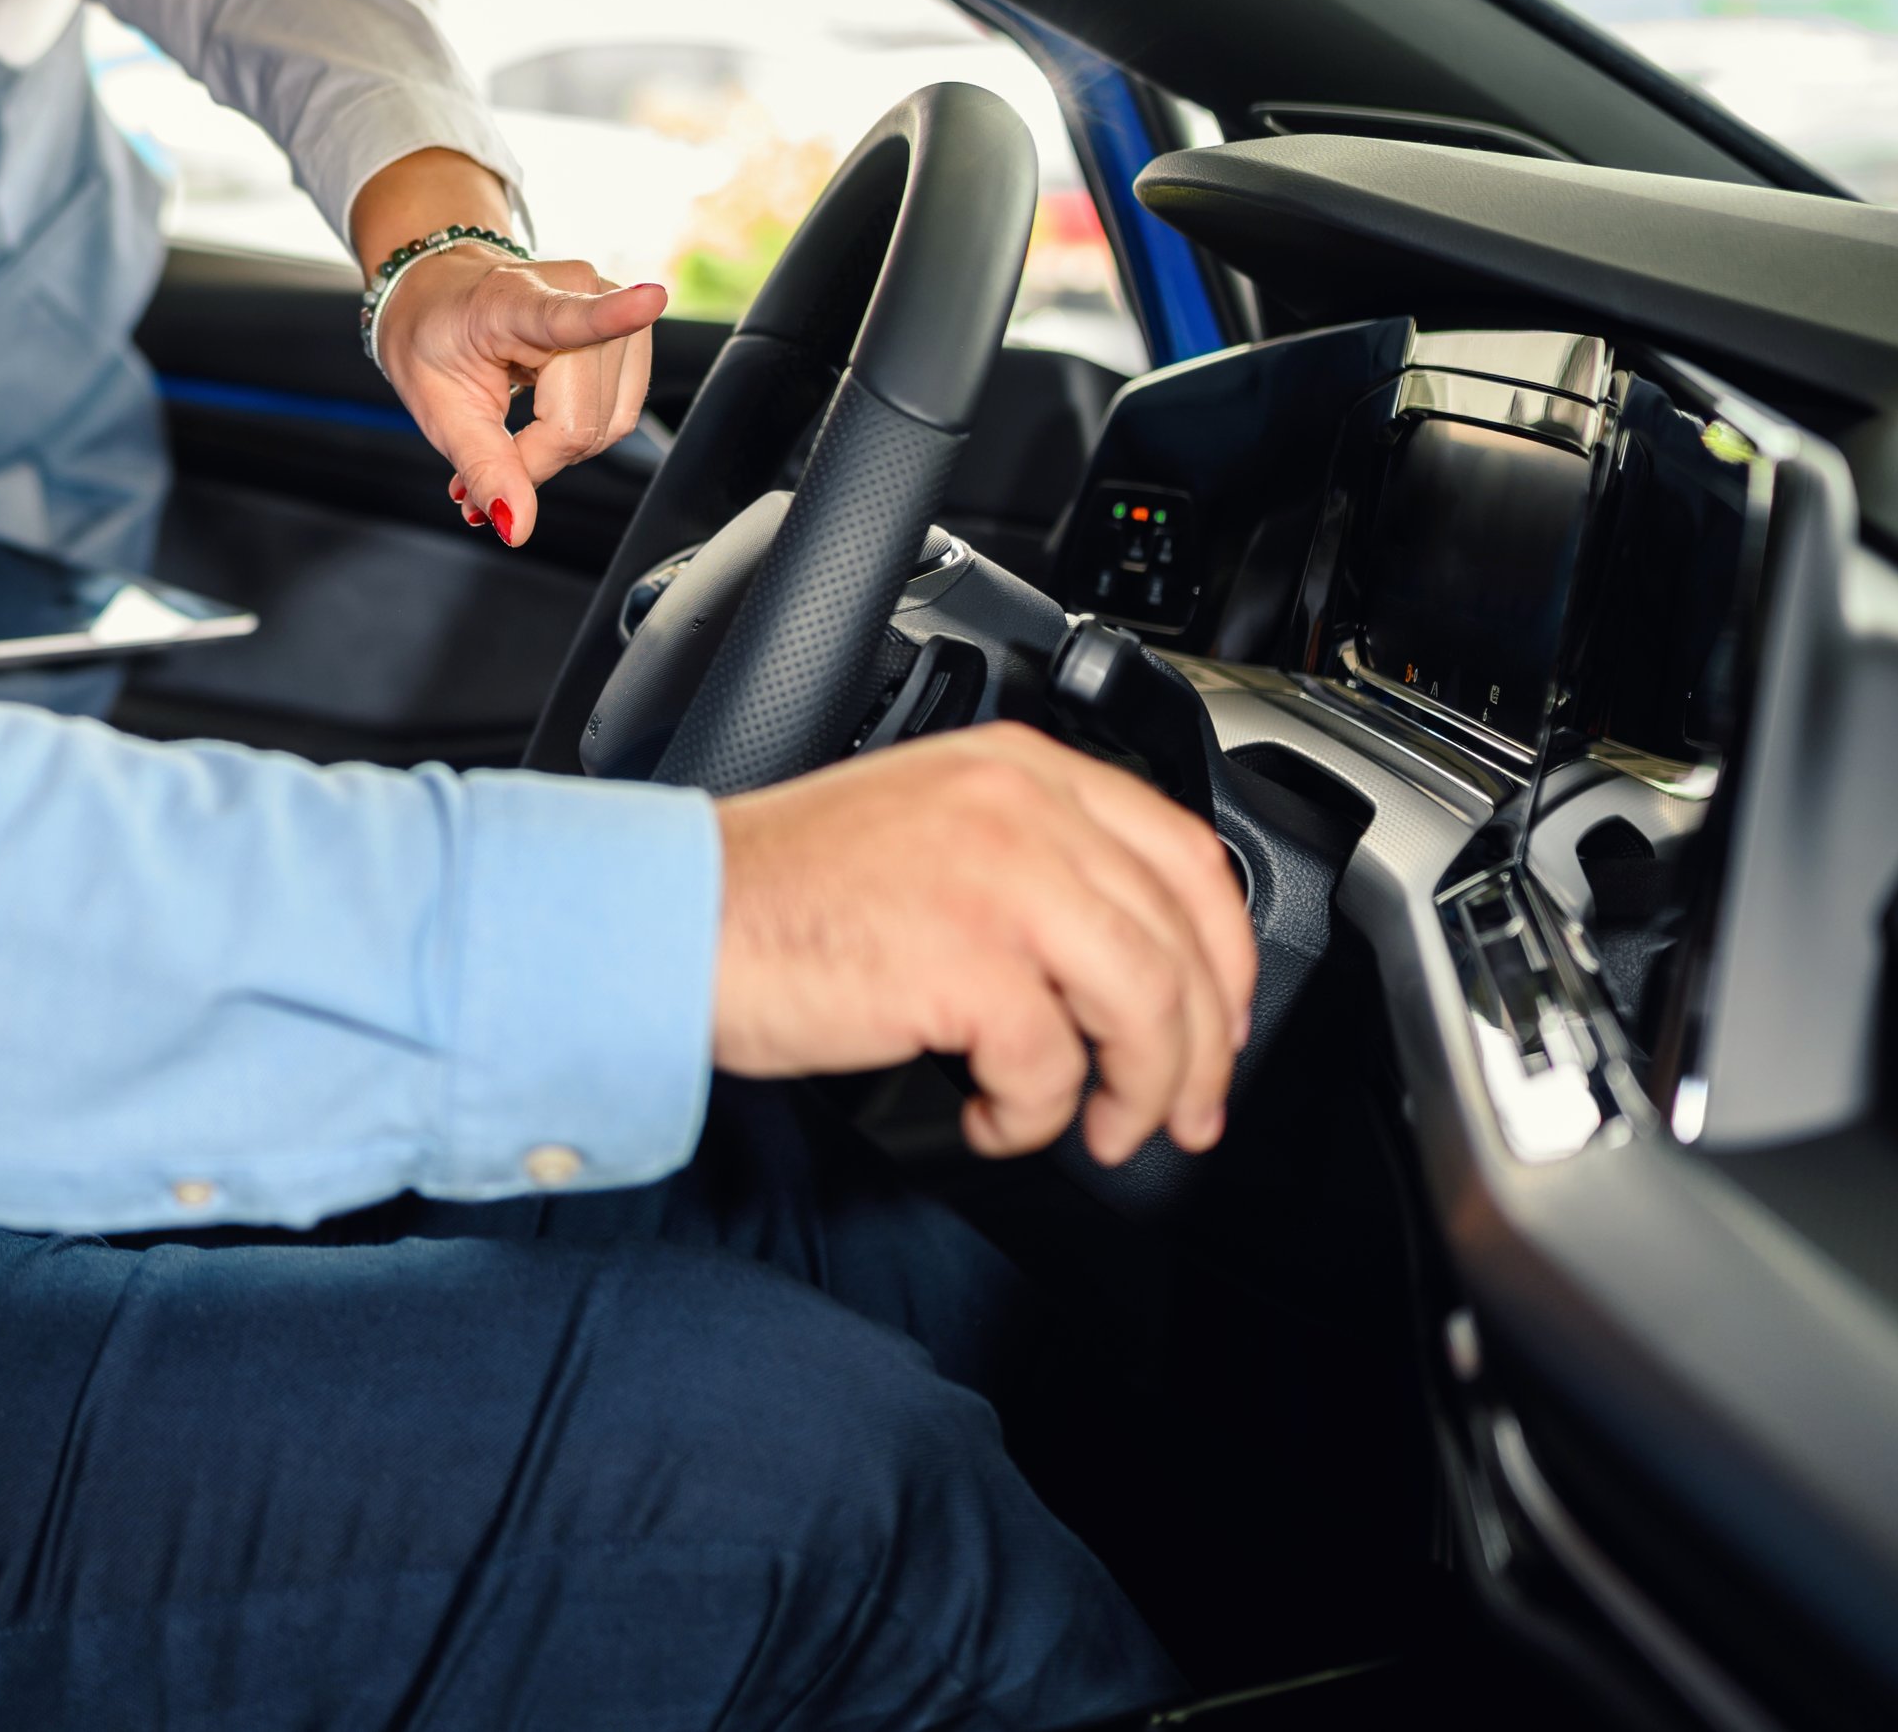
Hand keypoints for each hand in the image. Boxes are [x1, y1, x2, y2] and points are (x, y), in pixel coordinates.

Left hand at [378, 248, 665, 547]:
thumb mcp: (439, 410)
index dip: (611, 315)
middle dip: (536, 460)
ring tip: (508, 445)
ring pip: (609, 422)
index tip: (649, 300)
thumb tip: (518, 528)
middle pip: (583, 418)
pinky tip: (537, 427)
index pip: (566, 315)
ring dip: (560, 451)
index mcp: (510, 301)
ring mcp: (609, 304)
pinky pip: (619, 411)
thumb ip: (483, 467)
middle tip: (480, 473)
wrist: (437, 291)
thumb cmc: (433, 338)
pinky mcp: (628, 330)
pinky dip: (580, 434)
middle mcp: (576, 289)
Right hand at [705, 724, 1256, 1167]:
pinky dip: (1032, 1118)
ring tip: (1099, 1130)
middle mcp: (1023, 808)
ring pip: (1147, 1007)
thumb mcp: (927, 828)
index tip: (1218, 1019)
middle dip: (1200, 1051)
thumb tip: (1122, 958)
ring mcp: (1002, 879)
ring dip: (1138, 1092)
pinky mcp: (968, 961)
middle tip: (1182, 1112)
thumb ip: (1028, 857)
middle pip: (1184, 941)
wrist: (672, 917)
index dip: (1225, 954)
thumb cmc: (776, 891)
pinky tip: (990, 1120)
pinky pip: (1055, 1068)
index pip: (1187, 853)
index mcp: (1018, 767)